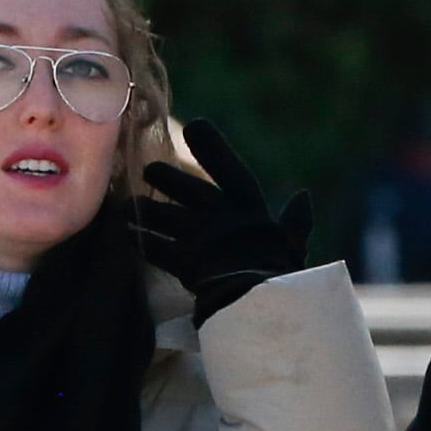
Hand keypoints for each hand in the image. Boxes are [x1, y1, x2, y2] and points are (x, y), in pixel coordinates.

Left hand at [133, 118, 317, 321]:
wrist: (259, 305)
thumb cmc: (280, 275)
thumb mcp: (293, 245)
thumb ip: (297, 222)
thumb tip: (304, 198)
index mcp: (249, 209)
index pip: (230, 169)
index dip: (213, 147)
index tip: (195, 125)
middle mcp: (219, 216)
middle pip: (187, 188)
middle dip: (166, 177)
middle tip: (149, 170)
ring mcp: (198, 238)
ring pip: (163, 215)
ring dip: (144, 209)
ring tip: (125, 206)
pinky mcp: (181, 261)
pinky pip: (154, 246)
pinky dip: (141, 239)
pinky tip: (127, 233)